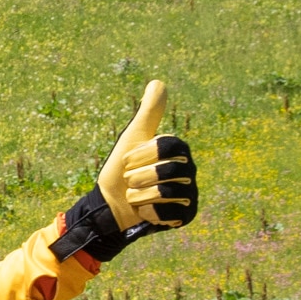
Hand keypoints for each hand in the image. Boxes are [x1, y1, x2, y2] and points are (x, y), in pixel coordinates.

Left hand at [97, 80, 197, 239]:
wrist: (110, 207)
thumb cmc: (121, 171)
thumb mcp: (133, 138)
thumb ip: (148, 113)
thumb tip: (159, 82)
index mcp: (179, 151)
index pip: (169, 146)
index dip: (144, 154)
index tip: (127, 161)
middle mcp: (189, 171)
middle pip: (171, 170)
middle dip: (141, 176)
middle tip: (129, 181)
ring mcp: (189, 195)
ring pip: (169, 193)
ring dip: (141, 195)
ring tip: (134, 196)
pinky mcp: (185, 217)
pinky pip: (171, 214)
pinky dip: (149, 213)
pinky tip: (143, 211)